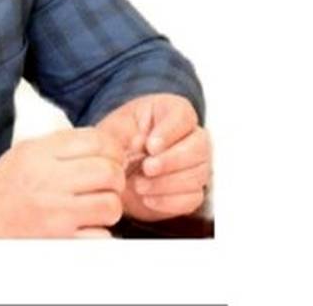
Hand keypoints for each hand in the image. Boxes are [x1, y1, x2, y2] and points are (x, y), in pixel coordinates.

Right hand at [0, 127, 126, 237]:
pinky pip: (101, 236)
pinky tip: (85, 228)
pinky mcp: (60, 243)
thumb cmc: (3, 190)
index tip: (111, 157)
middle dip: (115, 178)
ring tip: (96, 208)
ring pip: (111, 206)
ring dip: (109, 207)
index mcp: (38, 154)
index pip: (96, 140)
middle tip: (108, 184)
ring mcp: (55, 214)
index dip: (112, 148)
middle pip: (109, 171)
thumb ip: (57, 144)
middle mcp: (47, 181)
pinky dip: (98, 234)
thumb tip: (99, 141)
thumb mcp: (22, 154)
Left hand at [96, 93, 211, 221]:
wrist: (115, 172)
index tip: (150, 145)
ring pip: (198, 174)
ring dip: (166, 183)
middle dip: (171, 161)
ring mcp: (197, 164)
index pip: (184, 116)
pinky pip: (193, 198)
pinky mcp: (193, 190)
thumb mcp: (112, 132)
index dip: (169, 132)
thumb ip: (121, 137)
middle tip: (146, 168)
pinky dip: (168, 201)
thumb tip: (136, 146)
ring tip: (139, 184)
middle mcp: (192, 136)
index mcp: (172, 111)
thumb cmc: (118, 143)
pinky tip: (147, 198)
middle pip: (199, 147)